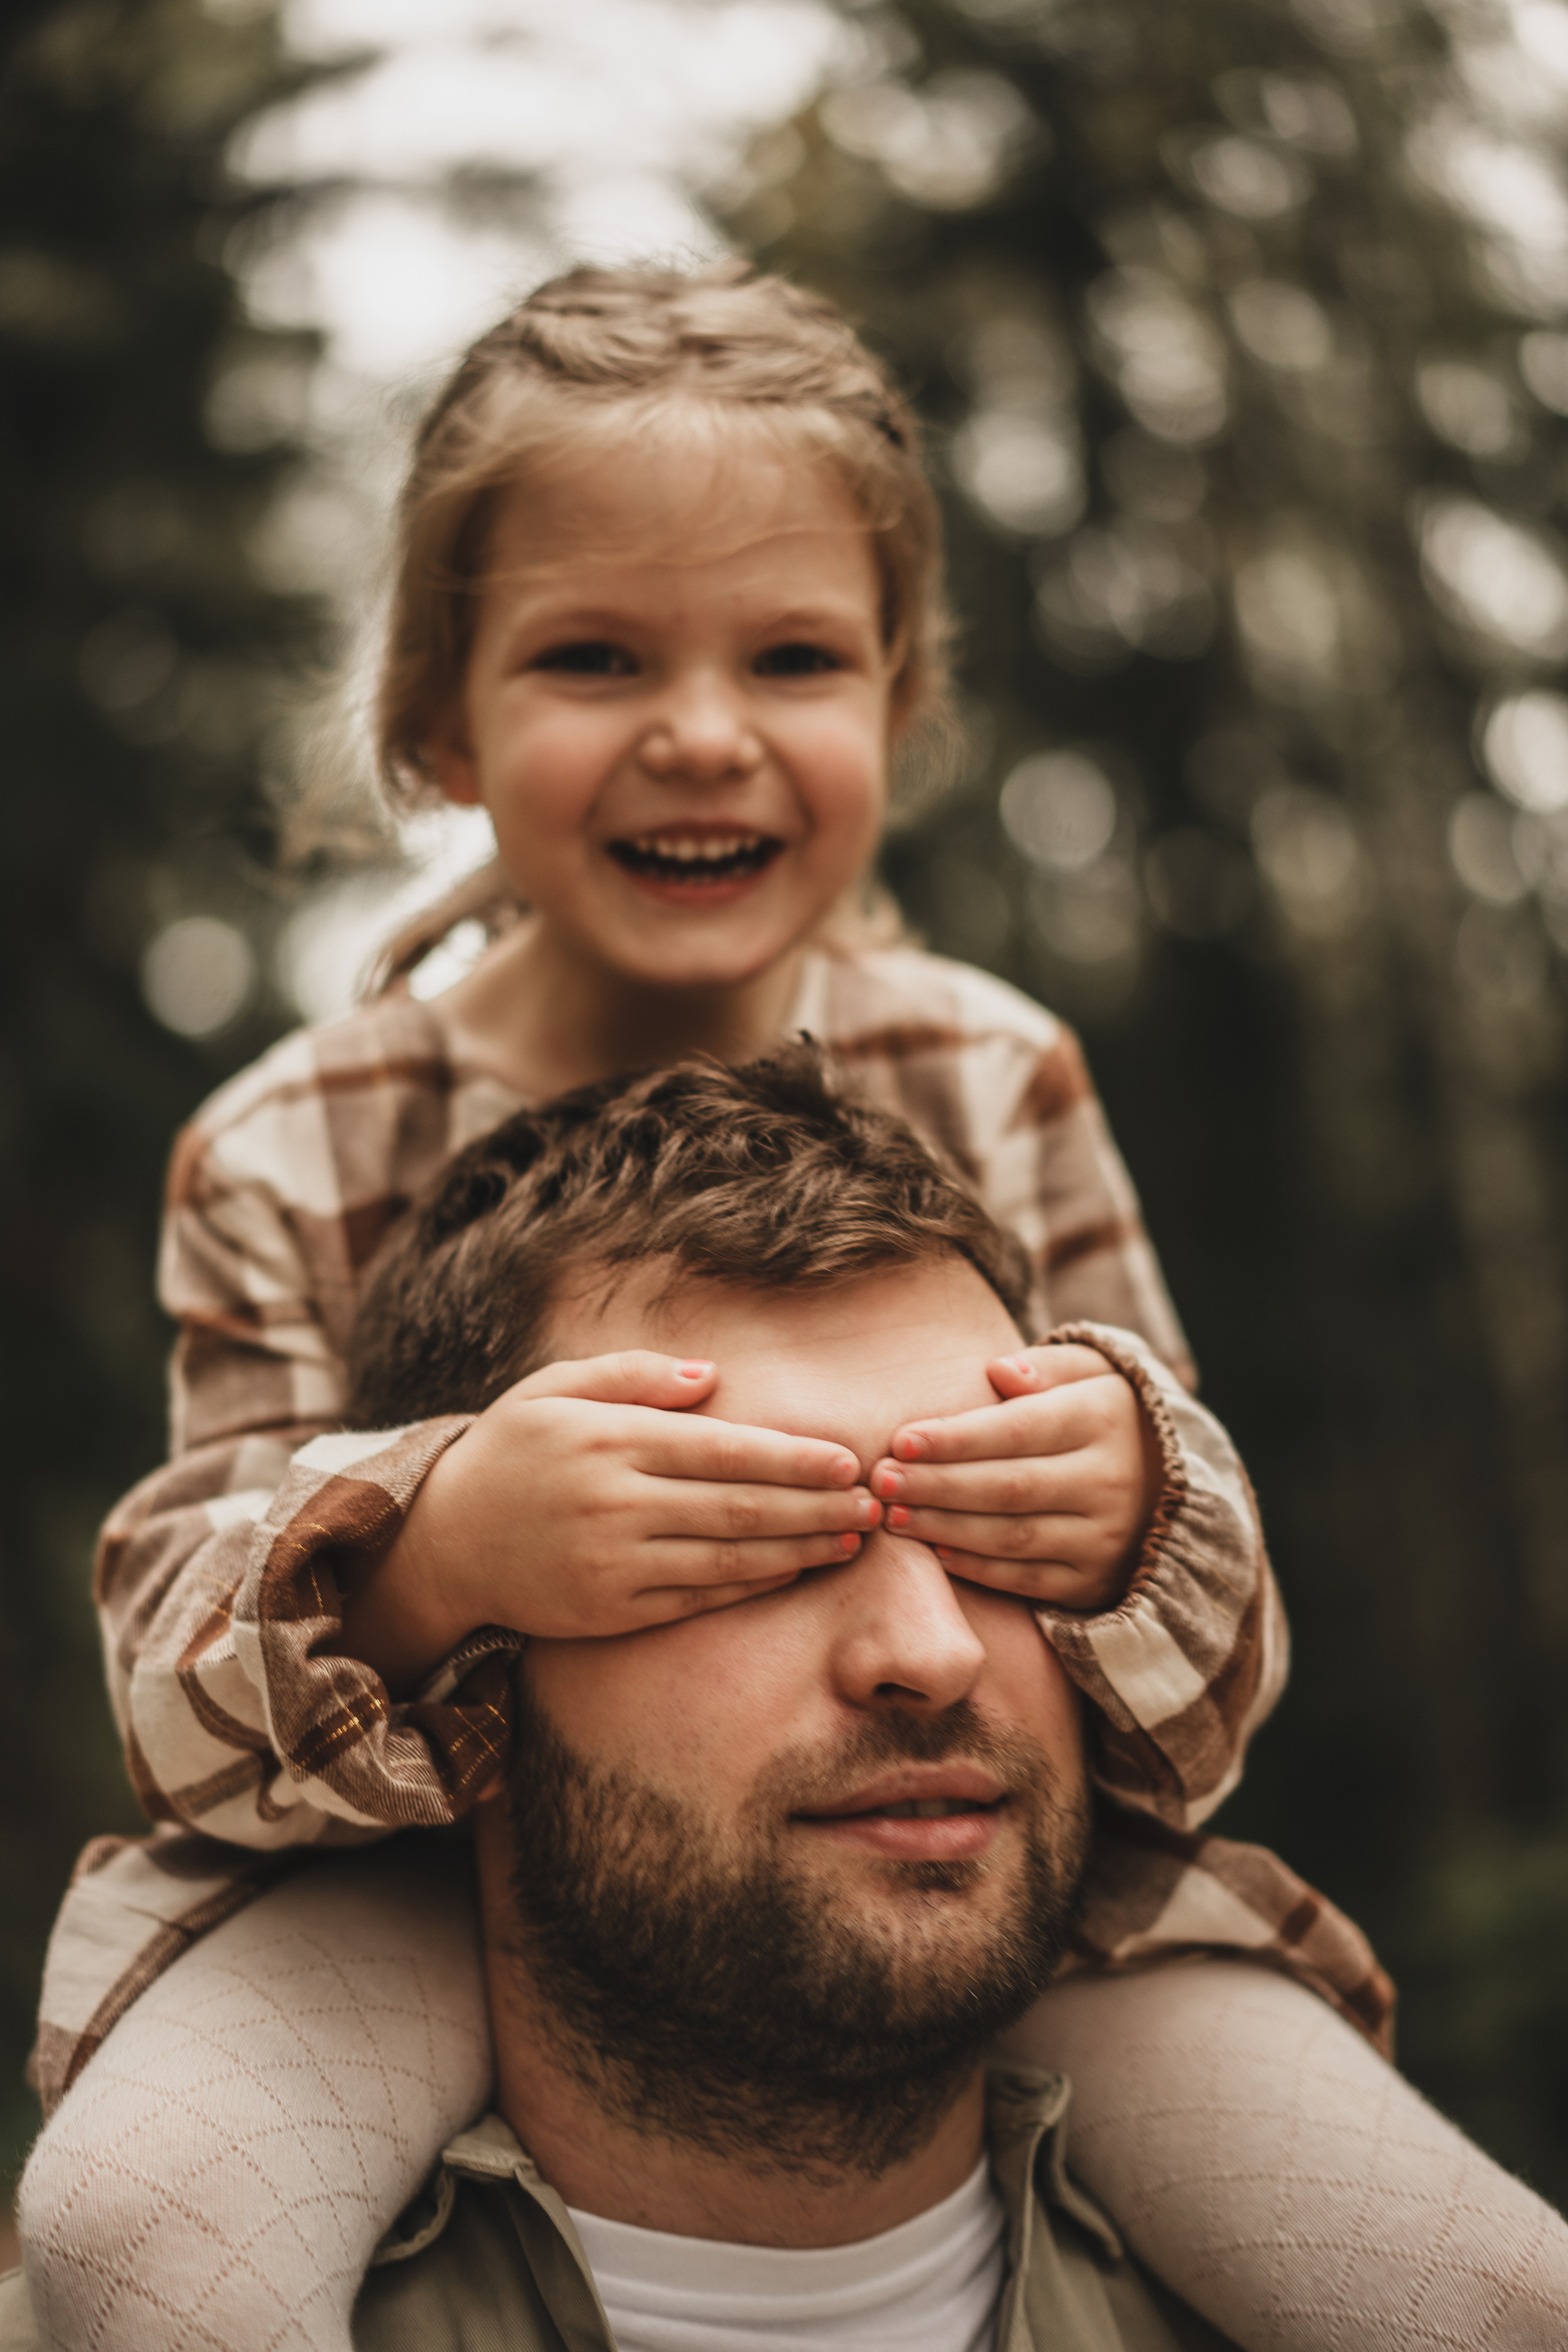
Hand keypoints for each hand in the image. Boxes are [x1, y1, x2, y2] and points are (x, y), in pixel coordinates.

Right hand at [344, 1352, 878, 1689]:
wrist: (442, 1541)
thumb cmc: (512, 1452)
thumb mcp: (556, 1389)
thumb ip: (635, 1374)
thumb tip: (712, 1377)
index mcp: (609, 1439)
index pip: (723, 1450)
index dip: (793, 1457)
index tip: (848, 1459)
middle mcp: (614, 1503)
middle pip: (739, 1506)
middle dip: (817, 1506)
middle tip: (875, 1503)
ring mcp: (614, 1563)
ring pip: (728, 1557)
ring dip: (800, 1549)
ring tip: (852, 1538)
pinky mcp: (611, 1610)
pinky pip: (699, 1596)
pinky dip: (753, 1583)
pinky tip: (794, 1568)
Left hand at [867, 1344, 1159, 1610]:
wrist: (1171, 1486)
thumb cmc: (1104, 1417)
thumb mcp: (1093, 1373)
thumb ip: (1046, 1366)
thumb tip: (998, 1370)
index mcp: (1103, 1420)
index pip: (1020, 1430)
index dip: (956, 1438)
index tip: (900, 1440)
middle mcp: (1109, 1482)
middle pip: (1008, 1487)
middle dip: (937, 1485)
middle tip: (879, 1481)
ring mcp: (1102, 1537)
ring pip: (1012, 1537)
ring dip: (944, 1527)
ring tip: (892, 1514)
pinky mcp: (1092, 1581)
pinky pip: (1026, 1579)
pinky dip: (978, 1568)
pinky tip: (936, 1550)